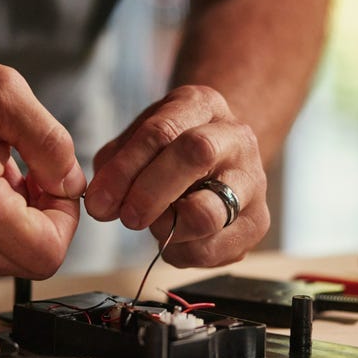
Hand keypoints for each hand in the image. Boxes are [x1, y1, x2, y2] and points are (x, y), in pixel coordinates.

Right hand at [0, 51, 85, 278]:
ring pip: (4, 263)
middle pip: (28, 263)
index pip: (46, 253)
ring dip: (14, 225)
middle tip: (29, 178)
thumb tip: (72, 186)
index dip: (65, 222)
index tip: (55, 187)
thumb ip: (52, 145)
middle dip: (42, 222)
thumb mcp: (5, 94)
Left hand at [85, 85, 268, 266]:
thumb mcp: (138, 141)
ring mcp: (253, 181)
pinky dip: (181, 251)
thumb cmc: (171, 150)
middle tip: (126, 217)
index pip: (163, 132)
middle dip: (150, 193)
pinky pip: (212, 249)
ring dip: (168, 228)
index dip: (126, 170)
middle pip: (197, 156)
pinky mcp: (258, 222)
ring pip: (208, 212)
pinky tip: (173, 239)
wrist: (220, 161)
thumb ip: (114, 167)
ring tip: (155, 225)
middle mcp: (236, 138)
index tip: (99, 201)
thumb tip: (101, 205)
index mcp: (202, 105)